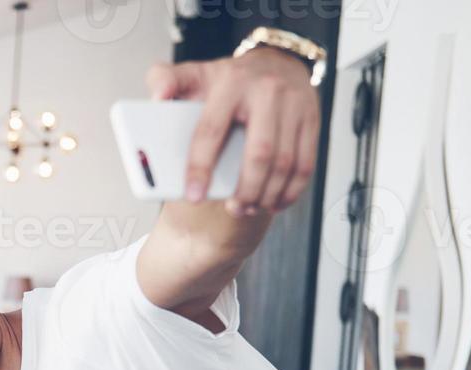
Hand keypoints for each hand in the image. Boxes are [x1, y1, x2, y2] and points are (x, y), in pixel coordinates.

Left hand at [146, 47, 320, 214]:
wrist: (277, 60)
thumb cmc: (231, 79)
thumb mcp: (194, 72)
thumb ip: (165, 79)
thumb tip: (157, 98)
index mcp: (230, 82)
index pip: (212, 130)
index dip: (201, 168)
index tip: (194, 195)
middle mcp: (266, 91)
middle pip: (259, 154)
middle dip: (245, 190)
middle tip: (233, 208)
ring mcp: (294, 105)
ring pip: (285, 163)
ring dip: (267, 194)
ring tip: (250, 207)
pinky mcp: (312, 119)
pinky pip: (306, 163)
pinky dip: (291, 190)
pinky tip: (275, 201)